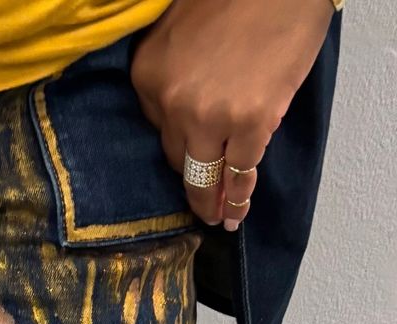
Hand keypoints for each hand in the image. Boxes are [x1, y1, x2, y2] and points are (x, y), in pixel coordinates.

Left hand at [131, 0, 333, 230]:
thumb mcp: (176, 28)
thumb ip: (171, 72)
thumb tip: (183, 112)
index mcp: (147, 76)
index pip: (157, 130)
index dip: (176, 146)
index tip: (188, 161)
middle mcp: (170, 103)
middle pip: (177, 158)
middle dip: (192, 181)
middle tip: (200, 206)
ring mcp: (209, 117)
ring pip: (206, 174)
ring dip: (213, 202)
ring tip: (219, 221)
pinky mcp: (250, 122)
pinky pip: (240, 171)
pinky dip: (239, 196)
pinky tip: (236, 212)